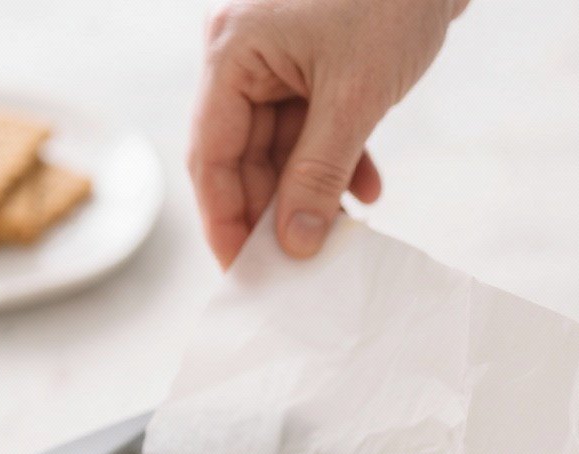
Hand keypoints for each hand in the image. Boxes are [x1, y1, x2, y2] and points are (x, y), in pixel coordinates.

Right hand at [189, 0, 468, 266]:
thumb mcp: (353, 99)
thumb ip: (318, 176)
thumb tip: (294, 243)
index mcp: (232, 53)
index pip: (210, 156)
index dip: (224, 221)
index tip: (242, 274)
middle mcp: (243, 56)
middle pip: (241, 158)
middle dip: (272, 214)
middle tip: (293, 269)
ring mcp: (278, 61)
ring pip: (280, 151)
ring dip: (310, 194)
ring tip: (339, 237)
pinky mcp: (312, 65)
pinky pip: (311, 130)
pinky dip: (336, 163)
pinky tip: (368, 192)